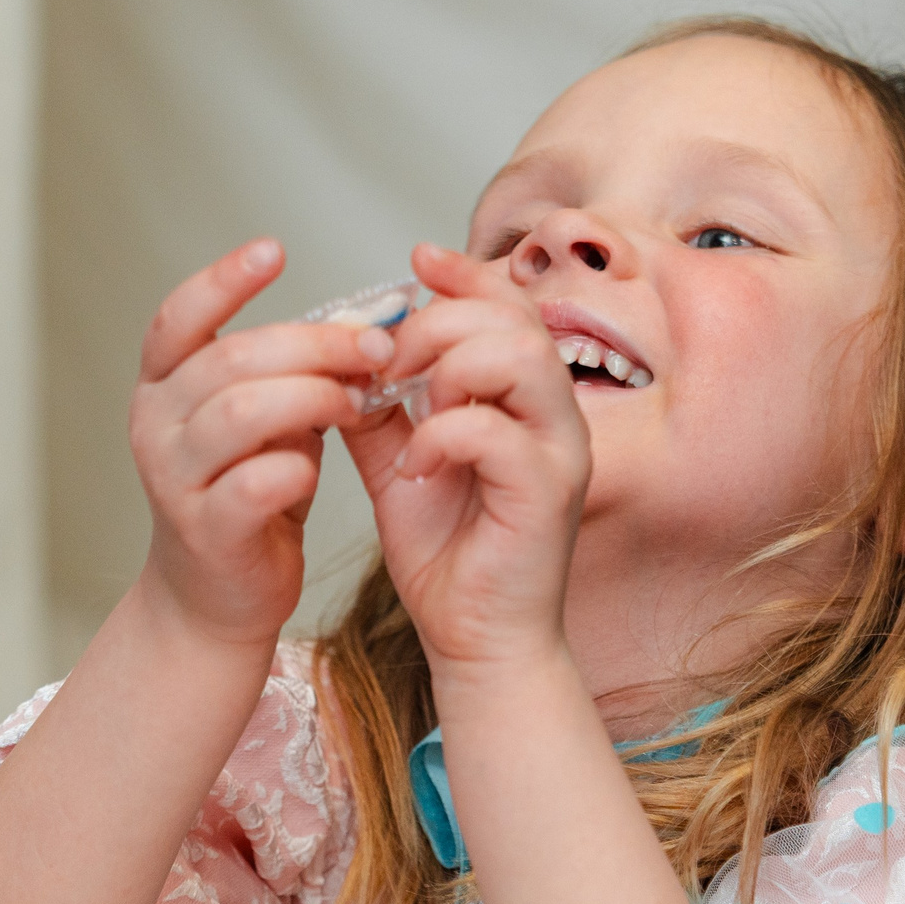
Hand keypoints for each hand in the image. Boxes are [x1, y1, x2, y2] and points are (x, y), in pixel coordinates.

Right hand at [129, 240, 394, 646]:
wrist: (217, 597)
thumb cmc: (248, 492)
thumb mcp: (266, 420)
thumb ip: (296, 372)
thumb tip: (370, 321)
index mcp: (162, 386)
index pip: (177, 318)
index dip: (222, 280)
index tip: (273, 249)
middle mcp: (154, 425)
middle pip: (232, 360)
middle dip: (314, 345)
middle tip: (375, 345)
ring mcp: (173, 480)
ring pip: (243, 412)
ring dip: (314, 397)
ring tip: (357, 402)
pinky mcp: (206, 531)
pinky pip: (255, 483)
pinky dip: (297, 467)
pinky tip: (318, 465)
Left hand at [337, 243, 587, 675]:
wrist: (477, 642)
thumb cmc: (450, 557)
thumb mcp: (402, 464)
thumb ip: (382, 410)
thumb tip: (345, 354)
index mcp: (527, 400)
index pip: (511, 306)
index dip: (465, 274)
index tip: (414, 262)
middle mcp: (555, 417)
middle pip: (513, 318)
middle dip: (438, 324)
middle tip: (384, 366)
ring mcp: (559, 453)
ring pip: (519, 357)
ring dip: (448, 368)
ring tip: (407, 409)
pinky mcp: (546, 494)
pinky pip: (493, 430)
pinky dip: (441, 436)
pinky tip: (414, 468)